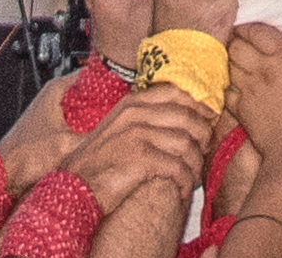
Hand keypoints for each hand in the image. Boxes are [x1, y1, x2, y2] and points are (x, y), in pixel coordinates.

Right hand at [66, 86, 215, 221]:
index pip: (175, 92)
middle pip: (187, 116)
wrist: (72, 189)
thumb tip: (172, 118)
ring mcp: (138, 136)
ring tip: (194, 173)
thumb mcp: (114, 130)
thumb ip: (138, 119)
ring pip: (186, 143)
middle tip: (205, 149)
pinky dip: (185, 179)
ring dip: (195, 162)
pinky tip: (183, 187)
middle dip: (202, 134)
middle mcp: (135, 115)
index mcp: (129, 105)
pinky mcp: (141, 159)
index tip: (209, 115)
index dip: (197, 103)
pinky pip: (178, 167)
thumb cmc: (93, 165)